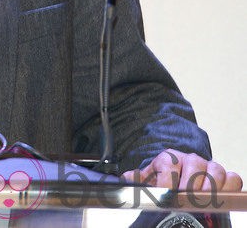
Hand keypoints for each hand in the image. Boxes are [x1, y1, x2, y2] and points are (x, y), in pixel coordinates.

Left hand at [122, 149, 242, 191]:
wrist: (178, 175)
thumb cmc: (163, 178)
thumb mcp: (147, 178)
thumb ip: (135, 179)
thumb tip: (124, 179)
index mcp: (169, 157)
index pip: (169, 163)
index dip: (168, 179)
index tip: (166, 193)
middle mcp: (190, 159)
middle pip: (195, 165)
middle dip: (191, 184)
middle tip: (187, 198)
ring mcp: (209, 166)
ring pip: (216, 171)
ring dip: (210, 187)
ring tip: (202, 200)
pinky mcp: (224, 175)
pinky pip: (232, 178)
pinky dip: (229, 188)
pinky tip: (220, 197)